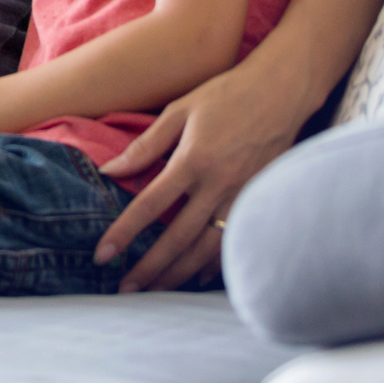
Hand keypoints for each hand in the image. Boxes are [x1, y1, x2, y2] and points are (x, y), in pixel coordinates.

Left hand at [92, 63, 301, 291]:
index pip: (150, 204)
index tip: (102, 254)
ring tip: (155, 290)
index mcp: (193, 159)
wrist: (281, 92)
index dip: (124, 231)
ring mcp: (242, 196)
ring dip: (180, 273)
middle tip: (125, 290)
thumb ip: (146, 145)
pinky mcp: (259, 201)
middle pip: (178, 238)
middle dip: (149, 268)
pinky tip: (195, 276)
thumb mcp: (179, 110)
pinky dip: (214, 263)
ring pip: (207, 248)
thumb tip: (110, 171)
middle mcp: (218, 184)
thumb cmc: (225, 95)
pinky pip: (234, 242)